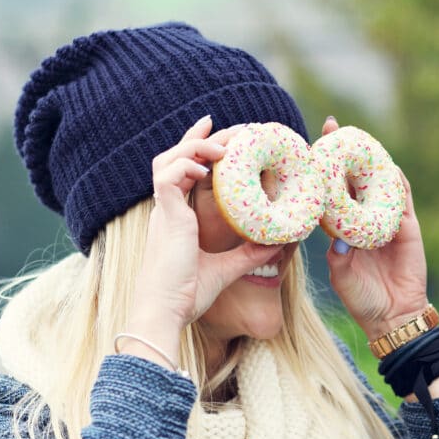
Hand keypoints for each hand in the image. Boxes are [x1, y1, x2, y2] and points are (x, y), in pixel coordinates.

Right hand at [127, 116, 282, 348]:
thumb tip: (276, 244)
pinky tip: (209, 170)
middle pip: (175, 156)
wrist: (165, 312)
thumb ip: (249, 255)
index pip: (182, 170)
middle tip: (233, 129)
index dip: (195, 145)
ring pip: (167, 159)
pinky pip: (168, 176)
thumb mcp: (227, 270)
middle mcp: (166, 209)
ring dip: (194, 146)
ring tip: (224, 147)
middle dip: (202, 138)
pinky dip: (187, 165)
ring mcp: (163, 211)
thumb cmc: (186, 295)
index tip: (213, 127)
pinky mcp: (164, 217)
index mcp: (175, 217)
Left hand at [322, 117, 429, 339]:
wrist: (392, 317)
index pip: (331, 190)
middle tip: (332, 127)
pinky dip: (396, 180)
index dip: (321, 168)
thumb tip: (336, 237)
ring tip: (360, 139)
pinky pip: (403, 198)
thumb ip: (339, 255)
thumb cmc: (361, 298)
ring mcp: (387, 220)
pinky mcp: (408, 226)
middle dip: (345, 150)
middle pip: (355, 176)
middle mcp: (364, 219)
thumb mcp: (341, 274)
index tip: (307, 145)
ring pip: (379, 181)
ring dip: (371, 159)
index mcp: (343, 227)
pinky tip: (388, 165)